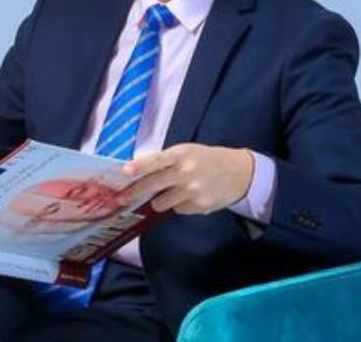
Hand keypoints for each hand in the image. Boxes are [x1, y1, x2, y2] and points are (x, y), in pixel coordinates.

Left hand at [120, 144, 253, 214]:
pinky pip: (177, 210)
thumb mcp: (187, 151)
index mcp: (181, 155)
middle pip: (153, 185)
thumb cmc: (206, 159)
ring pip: (161, 203)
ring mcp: (192, 191)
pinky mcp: (199, 206)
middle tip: (121, 198)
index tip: (125, 172)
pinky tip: (190, 196)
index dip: (140, 166)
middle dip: (134, 193)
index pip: (157, 160)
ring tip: (172, 191)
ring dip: (161, 199)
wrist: (239, 173)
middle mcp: (186, 173)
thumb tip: (137, 172)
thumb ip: (165, 160)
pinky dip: (179, 205)